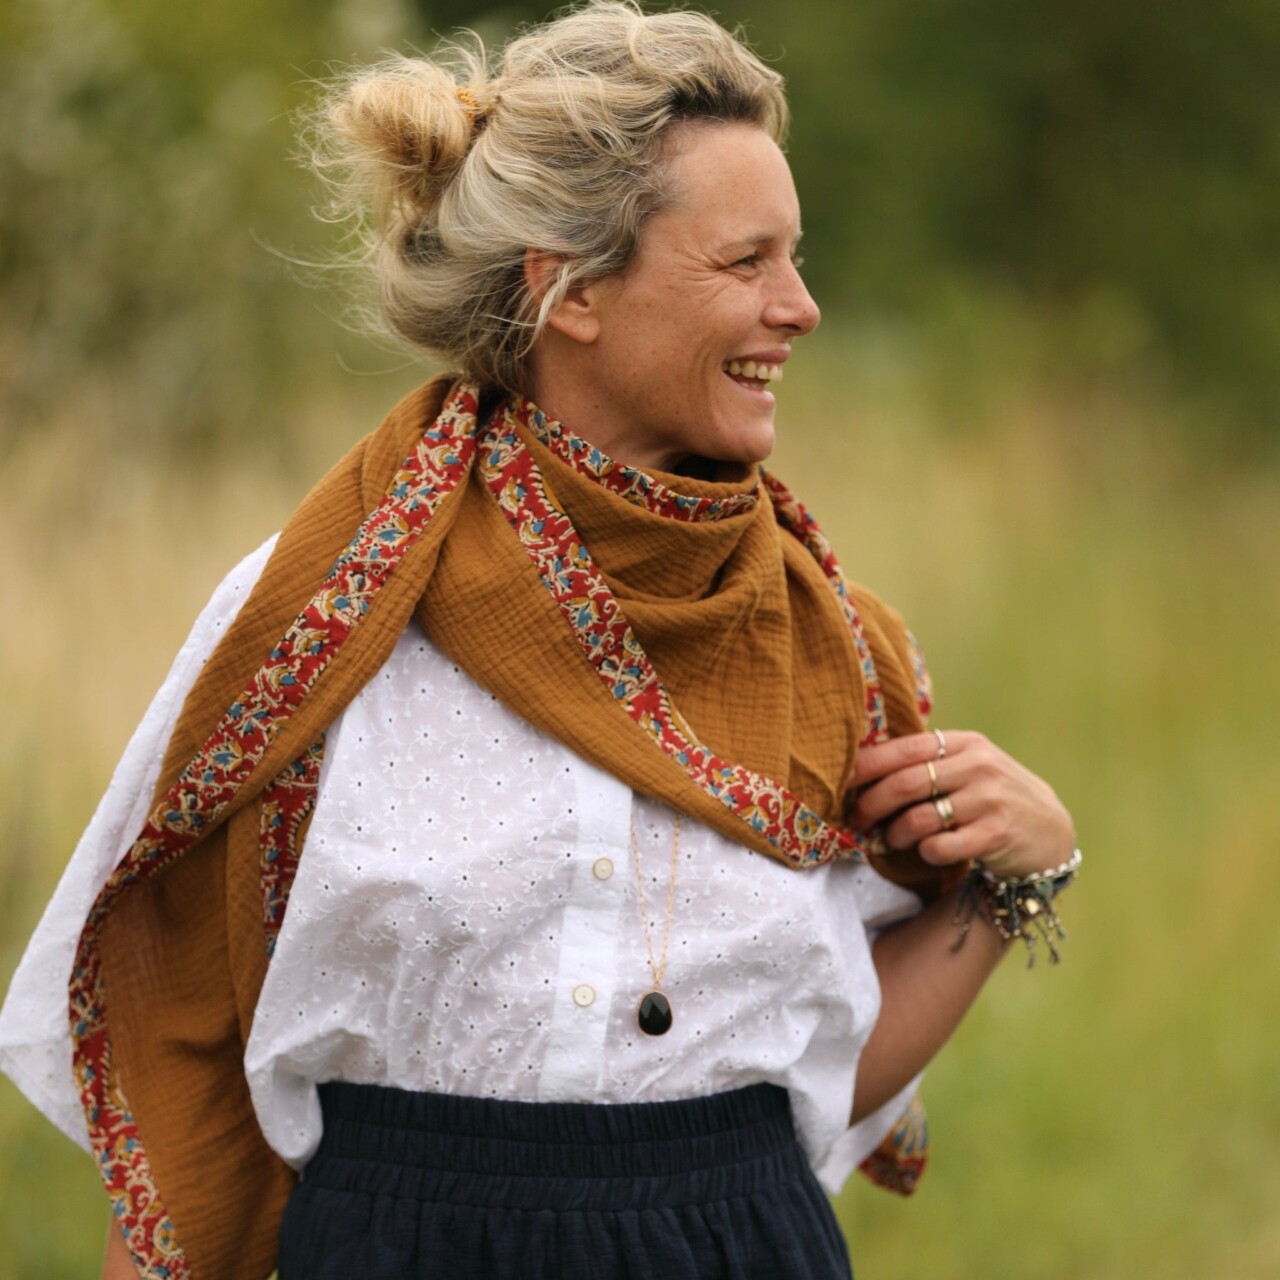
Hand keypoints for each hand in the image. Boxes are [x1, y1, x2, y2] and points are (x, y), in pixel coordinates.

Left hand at [846, 730, 1074, 878]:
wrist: (1050, 830)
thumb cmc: (991, 796)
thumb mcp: (968, 766)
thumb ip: (928, 761)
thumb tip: (861, 768)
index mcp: (964, 743)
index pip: (903, 750)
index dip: (866, 767)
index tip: (841, 782)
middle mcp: (978, 766)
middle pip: (904, 784)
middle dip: (870, 805)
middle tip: (857, 821)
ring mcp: (990, 800)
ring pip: (918, 819)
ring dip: (894, 834)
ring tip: (890, 840)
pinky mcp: (998, 834)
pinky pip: (941, 847)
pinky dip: (925, 853)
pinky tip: (928, 852)